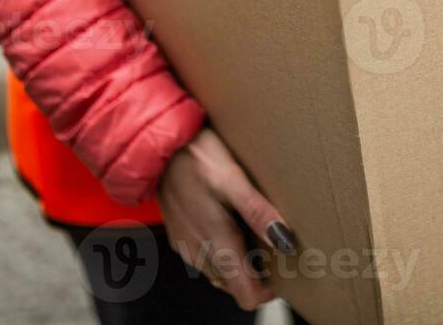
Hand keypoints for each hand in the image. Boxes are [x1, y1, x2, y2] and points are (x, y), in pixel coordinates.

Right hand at [158, 128, 296, 310]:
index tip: (284, 270)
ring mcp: (187, 246)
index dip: (268, 290)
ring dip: (240, 261)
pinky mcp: (180, 236)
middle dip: (257, 274)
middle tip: (274, 242)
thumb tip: (285, 242)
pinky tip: (231, 221)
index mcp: (216, 244)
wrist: (158, 146)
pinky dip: (223, 249)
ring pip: (221, 272)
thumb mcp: (234, 180)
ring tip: (256, 230)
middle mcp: (199, 254)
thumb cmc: (197, 158)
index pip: (246, 296)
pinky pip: (206, 257)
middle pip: (235, 285)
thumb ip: (257, 213)